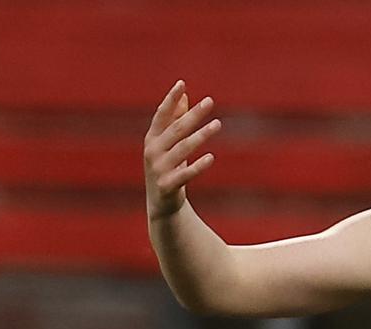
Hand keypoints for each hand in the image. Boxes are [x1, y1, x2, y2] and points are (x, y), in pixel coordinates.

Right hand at [143, 80, 221, 219]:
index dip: (171, 100)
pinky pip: (186, 174)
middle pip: (176, 129)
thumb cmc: (167, 167)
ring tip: (218, 124)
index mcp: (152, 138)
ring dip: (201, 135)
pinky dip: (198, 166)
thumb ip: (175, 120)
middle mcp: (153, 151)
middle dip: (193, 114)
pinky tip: (211, 157)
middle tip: (210, 101)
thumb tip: (184, 95)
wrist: (161, 202)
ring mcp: (159, 169)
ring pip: (183, 149)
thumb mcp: (169, 143)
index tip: (182, 83)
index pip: (161, 115)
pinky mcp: (167, 185)